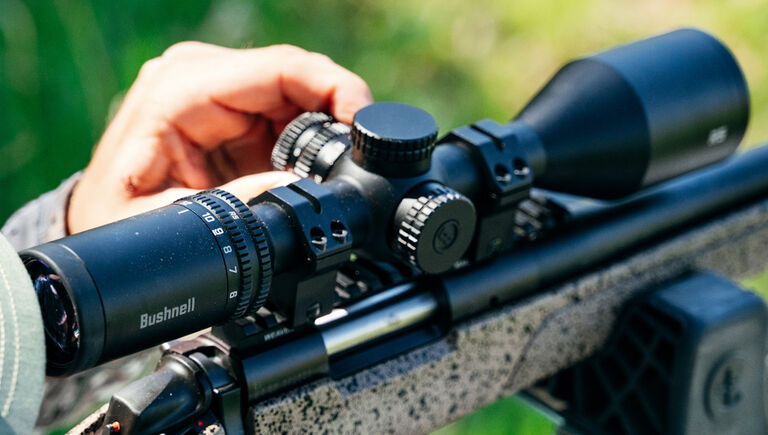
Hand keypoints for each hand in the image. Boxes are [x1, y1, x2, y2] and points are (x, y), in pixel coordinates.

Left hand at [68, 42, 371, 232]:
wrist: (107, 227)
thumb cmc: (119, 221)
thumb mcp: (170, 223)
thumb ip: (233, 205)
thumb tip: (296, 190)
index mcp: (181, 90)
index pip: (281, 68)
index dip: (335, 90)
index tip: (365, 128)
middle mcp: (203, 77)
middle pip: (298, 78)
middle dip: (338, 117)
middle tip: (361, 163)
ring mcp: (221, 91)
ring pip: (301, 95)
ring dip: (326, 132)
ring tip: (335, 176)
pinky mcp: (235, 112)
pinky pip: (290, 114)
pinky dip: (311, 142)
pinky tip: (315, 171)